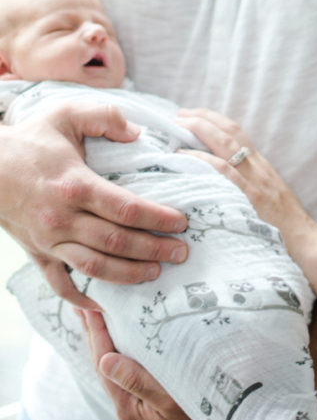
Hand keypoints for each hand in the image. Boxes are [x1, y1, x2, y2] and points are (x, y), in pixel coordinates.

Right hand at [0, 103, 187, 307]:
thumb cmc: (31, 139)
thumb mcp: (67, 114)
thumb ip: (105, 117)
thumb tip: (137, 133)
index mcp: (75, 185)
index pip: (126, 209)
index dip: (158, 218)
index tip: (182, 222)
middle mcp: (62, 218)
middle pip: (117, 242)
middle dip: (154, 249)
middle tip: (182, 252)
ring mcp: (48, 241)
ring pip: (94, 267)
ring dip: (129, 274)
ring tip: (157, 272)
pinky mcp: (37, 253)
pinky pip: (59, 285)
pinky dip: (81, 299)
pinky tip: (104, 305)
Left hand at [79, 310, 212, 419]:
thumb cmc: (204, 416)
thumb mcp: (171, 400)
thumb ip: (138, 382)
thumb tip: (106, 361)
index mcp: (128, 406)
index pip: (104, 362)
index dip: (96, 334)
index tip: (89, 307)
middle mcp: (128, 405)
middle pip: (104, 363)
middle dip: (94, 333)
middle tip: (84, 303)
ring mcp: (138, 402)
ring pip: (115, 364)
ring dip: (106, 339)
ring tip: (96, 314)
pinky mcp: (149, 397)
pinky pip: (128, 367)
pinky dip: (122, 347)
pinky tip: (122, 335)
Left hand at [177, 108, 316, 256]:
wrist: (306, 244)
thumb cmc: (284, 226)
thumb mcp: (268, 195)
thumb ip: (248, 183)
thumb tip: (220, 177)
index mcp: (262, 165)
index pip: (236, 132)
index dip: (213, 119)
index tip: (193, 115)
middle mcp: (258, 167)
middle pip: (229, 131)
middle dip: (202, 118)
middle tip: (179, 115)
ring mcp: (254, 181)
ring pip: (225, 144)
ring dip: (199, 131)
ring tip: (177, 127)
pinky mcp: (250, 197)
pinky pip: (223, 172)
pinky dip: (202, 160)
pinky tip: (184, 156)